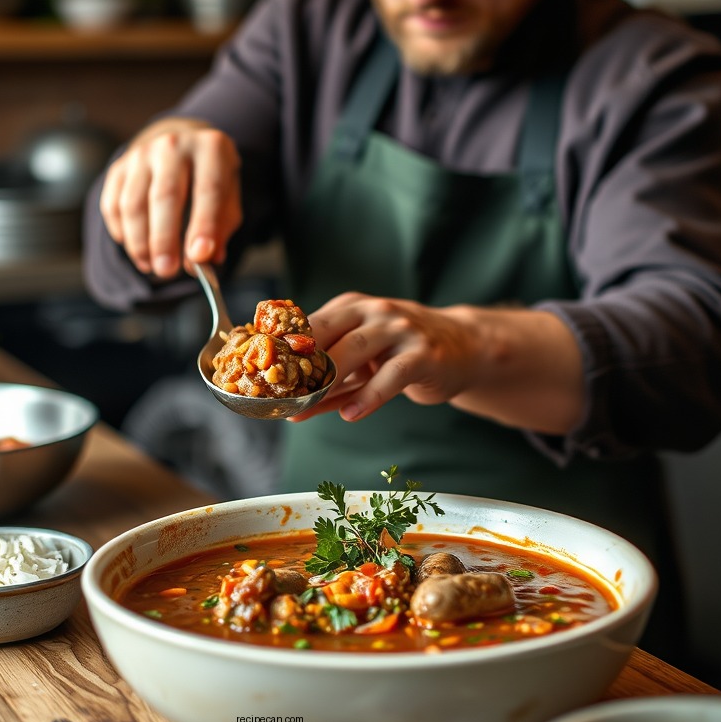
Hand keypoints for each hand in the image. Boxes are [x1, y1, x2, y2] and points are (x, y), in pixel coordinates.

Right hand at [99, 118, 242, 277]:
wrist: (181, 144)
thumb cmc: (210, 179)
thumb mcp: (228, 198)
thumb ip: (220, 229)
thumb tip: (202, 261)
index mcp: (210, 147)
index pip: (208, 189)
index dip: (204, 225)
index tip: (199, 257)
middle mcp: (174, 144)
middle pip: (165, 196)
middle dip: (164, 239)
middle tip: (167, 272)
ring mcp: (142, 153)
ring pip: (133, 204)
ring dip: (140, 242)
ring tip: (154, 267)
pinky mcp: (119, 167)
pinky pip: (113, 206)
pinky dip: (123, 234)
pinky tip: (139, 253)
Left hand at [292, 293, 583, 433]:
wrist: (463, 347)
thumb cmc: (401, 354)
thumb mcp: (362, 361)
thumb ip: (329, 382)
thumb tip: (290, 409)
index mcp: (349, 307)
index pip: (307, 323)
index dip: (280, 348)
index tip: (257, 374)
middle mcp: (373, 310)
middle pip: (326, 332)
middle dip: (297, 363)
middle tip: (276, 392)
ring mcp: (399, 329)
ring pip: (355, 349)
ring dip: (327, 379)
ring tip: (305, 404)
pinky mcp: (423, 353)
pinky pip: (390, 375)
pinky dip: (368, 396)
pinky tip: (351, 414)